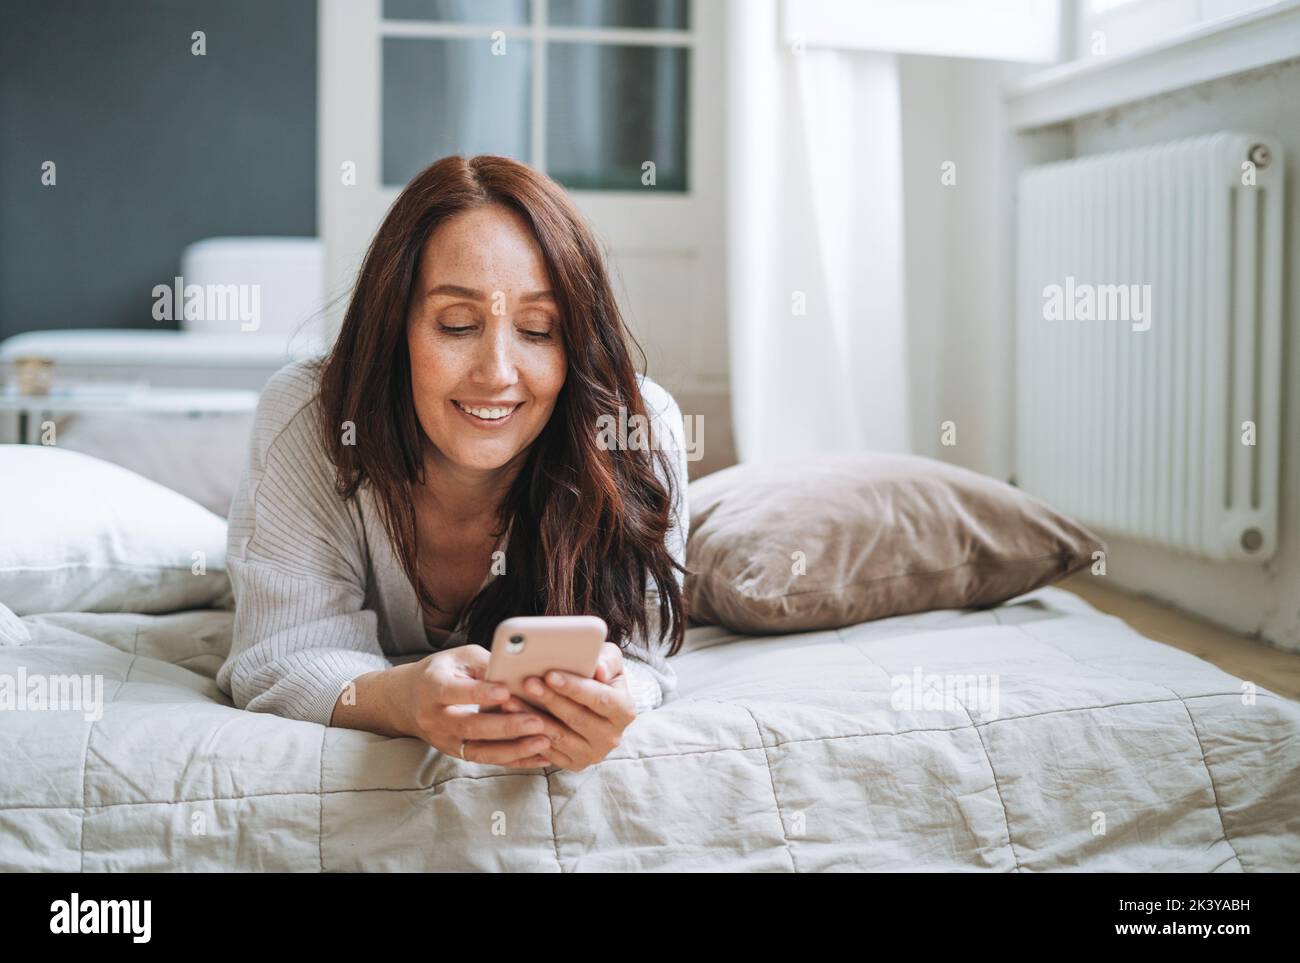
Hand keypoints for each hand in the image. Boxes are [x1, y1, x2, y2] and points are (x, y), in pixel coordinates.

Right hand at [400, 644, 555, 768]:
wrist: (409, 700)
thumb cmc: (445, 671)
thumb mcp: (460, 657)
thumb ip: (487, 663)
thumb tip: (521, 669)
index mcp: (432, 687)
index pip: (454, 691)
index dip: (479, 693)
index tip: (505, 691)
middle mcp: (435, 718)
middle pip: (469, 726)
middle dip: (504, 726)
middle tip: (536, 721)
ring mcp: (445, 740)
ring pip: (479, 751)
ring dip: (513, 749)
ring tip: (544, 741)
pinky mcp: (457, 753)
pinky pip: (488, 760)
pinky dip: (515, 760)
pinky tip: (542, 756)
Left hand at [500, 642, 634, 770]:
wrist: (596, 705)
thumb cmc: (599, 676)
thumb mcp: (610, 661)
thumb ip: (608, 659)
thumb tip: (599, 670)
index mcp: (624, 711)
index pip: (600, 699)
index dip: (575, 687)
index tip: (550, 674)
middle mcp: (612, 737)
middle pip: (577, 718)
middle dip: (550, 699)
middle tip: (527, 683)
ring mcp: (593, 754)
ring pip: (558, 737)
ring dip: (532, 718)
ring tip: (511, 700)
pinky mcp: (574, 764)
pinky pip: (547, 752)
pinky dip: (527, 736)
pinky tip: (512, 719)